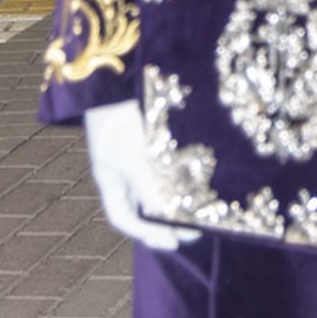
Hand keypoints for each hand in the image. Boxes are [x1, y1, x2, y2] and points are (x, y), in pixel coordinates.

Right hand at [83, 100, 197, 251]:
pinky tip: (204, 176)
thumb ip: (149, 188)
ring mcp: (140, 150)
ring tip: (205, 208)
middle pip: (145, 203)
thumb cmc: (117, 119)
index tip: (175, 242)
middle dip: (169, 219)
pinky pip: (171, 161)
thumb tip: (166, 218)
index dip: (147, 233)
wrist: (119, 76)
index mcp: (111, 179)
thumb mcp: (132, 158)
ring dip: (180, 197)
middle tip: (198, 230)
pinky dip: (185, 172)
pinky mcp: (157, 133)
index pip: (124, 217)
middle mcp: (124, 168)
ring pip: (161, 183)